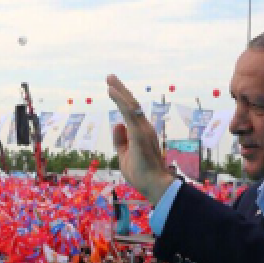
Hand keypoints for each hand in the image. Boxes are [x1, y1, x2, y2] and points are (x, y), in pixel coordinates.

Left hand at [106, 75, 173, 203]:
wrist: (153, 185)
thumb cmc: (141, 173)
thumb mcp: (124, 155)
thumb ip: (120, 140)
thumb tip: (116, 124)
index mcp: (140, 133)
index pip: (131, 113)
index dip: (122, 100)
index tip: (112, 89)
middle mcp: (144, 128)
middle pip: (131, 104)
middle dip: (120, 89)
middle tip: (110, 77)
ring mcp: (143, 130)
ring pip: (130, 105)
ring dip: (119, 91)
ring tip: (109, 80)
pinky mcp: (139, 134)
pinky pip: (129, 113)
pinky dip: (120, 100)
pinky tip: (112, 91)